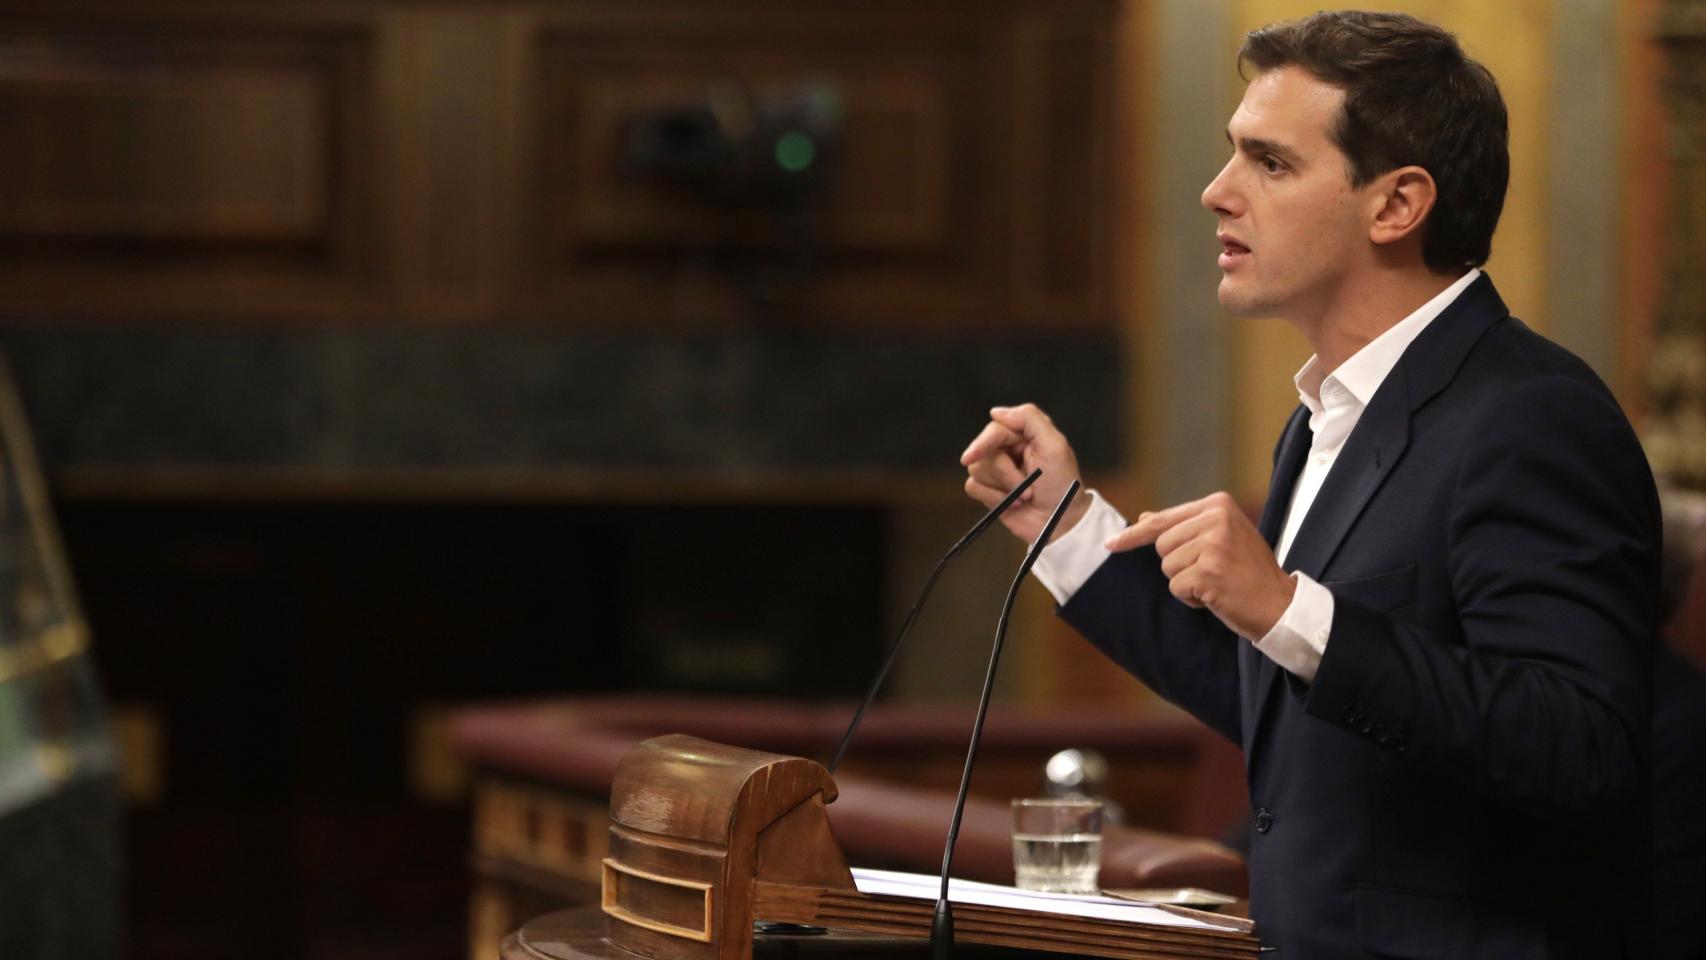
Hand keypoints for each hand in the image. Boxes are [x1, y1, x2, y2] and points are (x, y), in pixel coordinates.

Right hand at [959, 404, 1090, 542]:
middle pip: (982, 451)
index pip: (995, 430)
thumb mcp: (1055, 445)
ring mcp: (997, 470)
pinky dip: (992, 498)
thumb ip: (1029, 419)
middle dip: (1005, 474)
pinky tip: (1012, 504)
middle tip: (1028, 490)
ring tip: (1025, 497)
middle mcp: (1007, 448)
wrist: (1061, 522)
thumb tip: (995, 412)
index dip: (982, 443)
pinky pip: (973, 486)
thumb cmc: (1063, 484)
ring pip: (976, 469)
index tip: (970, 457)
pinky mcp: (989, 489)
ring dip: (1003, 488)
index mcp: (1023, 433)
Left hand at [1106, 491, 1294, 639]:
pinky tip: (1216, 596)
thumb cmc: (1247, 572)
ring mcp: (1213, 544)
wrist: (1280, 603)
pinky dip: (1190, 598)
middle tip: (1213, 570)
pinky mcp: (1208, 571)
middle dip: (1178, 564)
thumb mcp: (1219, 539)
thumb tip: (1144, 517)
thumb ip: (1183, 527)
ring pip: (1167, 566)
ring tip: (1217, 582)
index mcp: (1218, 504)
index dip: (1134, 535)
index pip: (1162, 519)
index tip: (1111, 544)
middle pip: (1161, 545)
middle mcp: (1215, 519)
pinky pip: (1176, 587)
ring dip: (1186, 582)